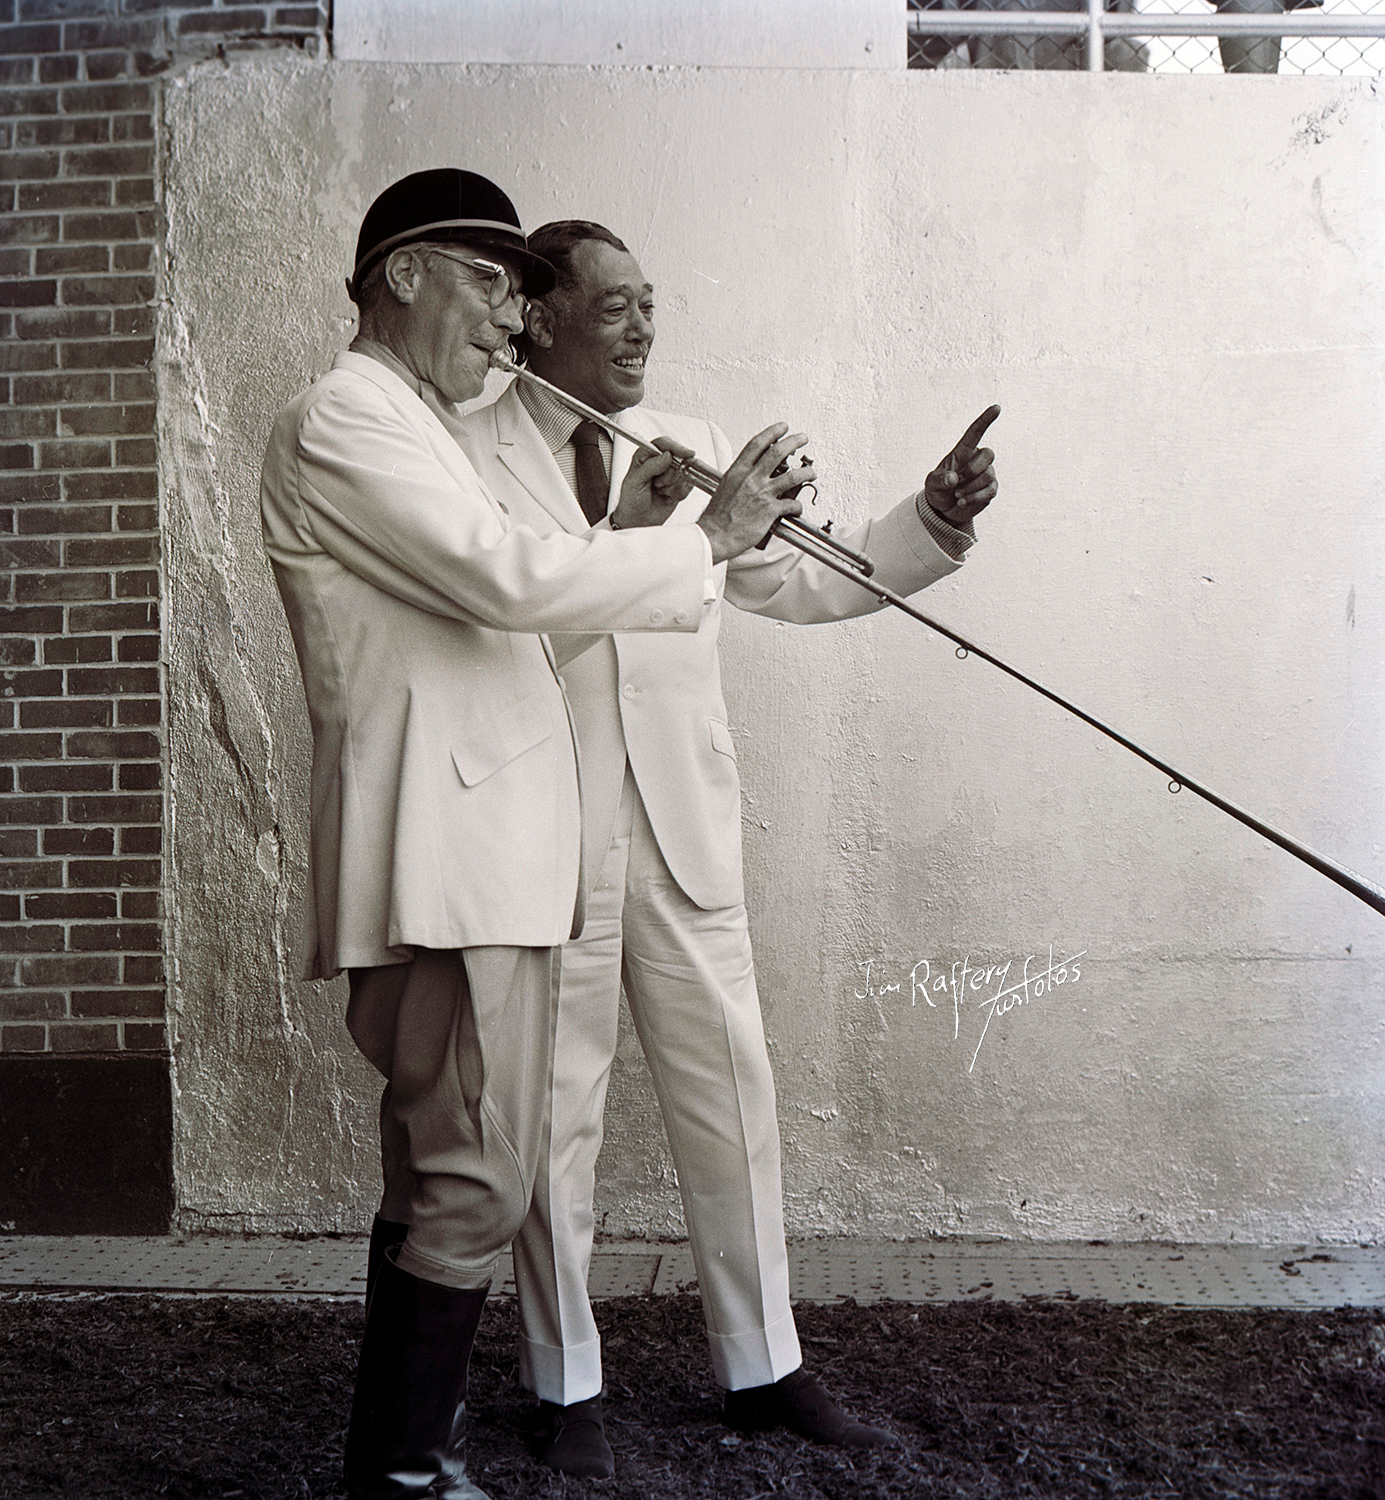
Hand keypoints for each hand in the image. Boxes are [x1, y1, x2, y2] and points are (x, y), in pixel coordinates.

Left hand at [609, 437, 697, 529]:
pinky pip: (688, 486)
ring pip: (684, 473)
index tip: (686, 454)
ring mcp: (671, 473)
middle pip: (678, 458)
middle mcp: (660, 462)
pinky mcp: (680, 485)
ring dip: (672, 486)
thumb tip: (667, 455)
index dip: (676, 447)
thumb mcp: (635, 482)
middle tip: (657, 484)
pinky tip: (667, 497)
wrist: (638, 520)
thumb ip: (650, 466)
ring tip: (660, 491)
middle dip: (669, 475)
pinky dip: (679, 493)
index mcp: (646, 456)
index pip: (664, 444)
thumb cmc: (631, 501)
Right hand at [697, 423, 811, 564]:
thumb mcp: (725, 488)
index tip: (782, 428)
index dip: (773, 432)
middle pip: (778, 452)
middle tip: (803, 438)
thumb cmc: (716, 517)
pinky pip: (792, 504)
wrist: (714, 535)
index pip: (758, 444)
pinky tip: (797, 508)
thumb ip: (740, 479)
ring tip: (812, 472)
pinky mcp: (770, 510)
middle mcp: (751, 479)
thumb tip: (750, 476)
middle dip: (794, 442)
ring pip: (793, 476)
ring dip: (806, 473)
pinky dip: (798, 506)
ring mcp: (762, 493)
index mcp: (738, 471)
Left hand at [923, 405, 999, 527]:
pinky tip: (963, 502)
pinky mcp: (991, 489)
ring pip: (988, 475)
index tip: (996, 407)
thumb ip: (940, 480)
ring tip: (957, 495)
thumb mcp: (932, 484)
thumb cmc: (937, 490)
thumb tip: (953, 479)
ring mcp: (986, 473)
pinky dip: (974, 498)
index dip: (985, 420)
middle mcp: (977, 459)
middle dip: (972, 470)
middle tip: (957, 483)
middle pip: (989, 454)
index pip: (975, 432)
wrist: (943, 509)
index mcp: (963, 452)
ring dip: (970, 488)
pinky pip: (990, 490)